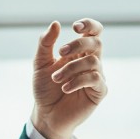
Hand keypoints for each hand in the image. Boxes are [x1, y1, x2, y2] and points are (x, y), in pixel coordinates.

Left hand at [31, 19, 106, 138]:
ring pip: (92, 61)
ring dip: (71, 68)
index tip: (75, 27)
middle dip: (78, 44)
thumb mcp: (40, 64)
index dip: (89, 25)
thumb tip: (56, 23)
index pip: (93, 32)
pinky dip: (78, 81)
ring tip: (56, 79)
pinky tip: (65, 88)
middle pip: (96, 42)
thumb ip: (46, 43)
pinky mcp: (99, 92)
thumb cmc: (45, 89)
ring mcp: (97, 76)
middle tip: (61, 52)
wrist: (46, 114)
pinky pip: (95, 79)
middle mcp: (91, 62)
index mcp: (79, 52)